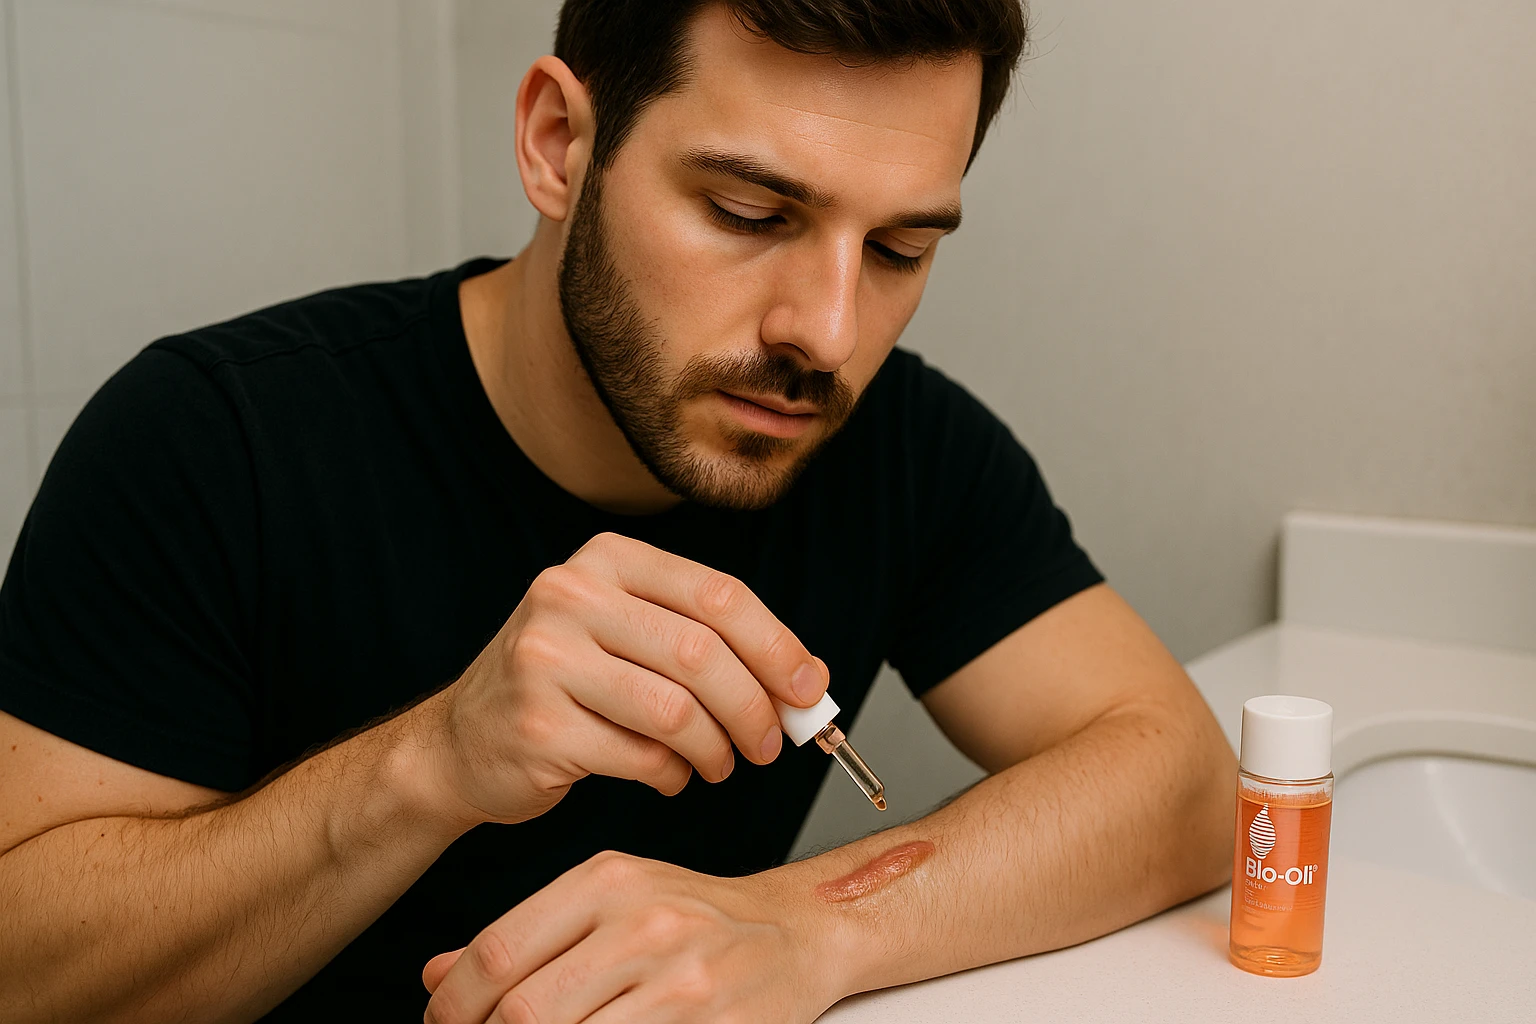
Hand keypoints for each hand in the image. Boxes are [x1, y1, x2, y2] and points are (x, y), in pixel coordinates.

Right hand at [409, 532, 828, 826]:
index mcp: (606, 559)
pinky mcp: (537, 725)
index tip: (808, 688)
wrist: (463, 741)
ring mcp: (546, 660)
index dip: (777, 646)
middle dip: (754, 708)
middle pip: (703, 654)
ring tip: (719, 764)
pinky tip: (667, 774)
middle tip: (771, 743)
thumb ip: (709, 643)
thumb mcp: (628, 633)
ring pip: (677, 712)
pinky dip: (672, 776)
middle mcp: (570, 596)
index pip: (718, 595)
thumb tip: (806, 680)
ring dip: (716, 750)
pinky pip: (641, 758)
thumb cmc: (566, 684)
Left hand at [420, 850, 843, 1023]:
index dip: (455, 1004)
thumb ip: (526, 937)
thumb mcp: (607, 901)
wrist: (796, 932)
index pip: (500, 952)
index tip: (443, 1022)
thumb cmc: (697, 916)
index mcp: (608, 882)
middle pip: (526, 1011)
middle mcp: (645, 925)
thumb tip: (437, 976)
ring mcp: (683, 982)